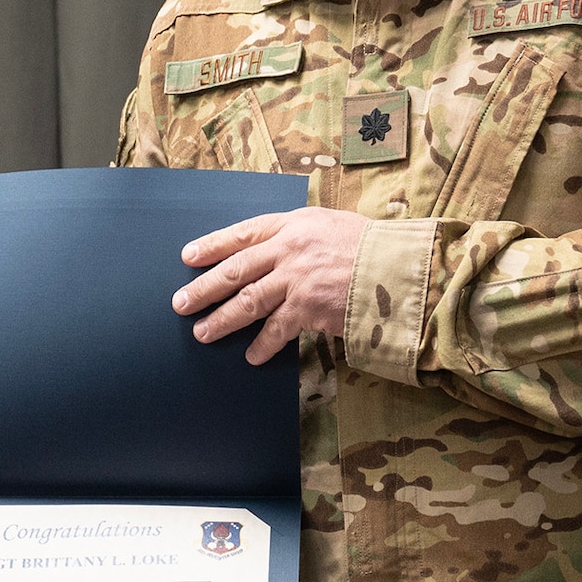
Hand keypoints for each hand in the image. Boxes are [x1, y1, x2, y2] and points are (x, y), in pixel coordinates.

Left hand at [172, 208, 370, 364]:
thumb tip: (278, 248)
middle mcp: (289, 249)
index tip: (188, 256)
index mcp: (294, 224)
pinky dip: (263, 345)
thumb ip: (302, 235)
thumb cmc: (373, 246)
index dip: (212, 246)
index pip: (243, 234)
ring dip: (222, 320)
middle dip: (203, 289)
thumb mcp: (333, 225)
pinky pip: (277, 329)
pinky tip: (252, 356)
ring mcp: (297, 280)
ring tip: (203, 334)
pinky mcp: (309, 308)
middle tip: (180, 304)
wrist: (401, 267)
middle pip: (235, 270)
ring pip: (248, 301)